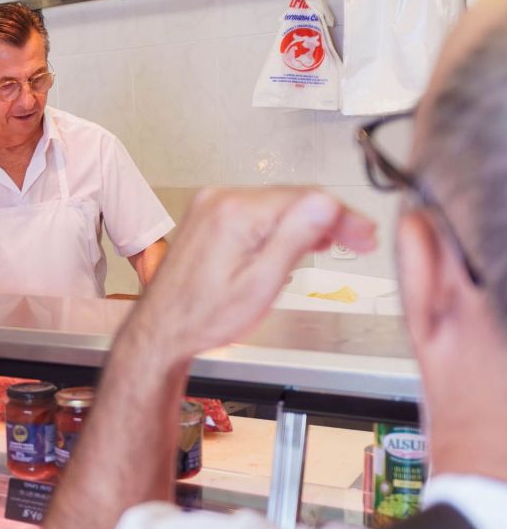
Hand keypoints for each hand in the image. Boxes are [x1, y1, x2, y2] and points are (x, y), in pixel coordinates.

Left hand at [131, 187, 376, 359]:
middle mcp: (220, 200)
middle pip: (292, 198)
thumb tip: (326, 204)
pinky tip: (298, 239)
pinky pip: (256, 212)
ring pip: (276, 204)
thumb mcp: (262, 284)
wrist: (163, 329)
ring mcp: (211, 206)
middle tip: (361, 241)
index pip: (307, 199)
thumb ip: (296, 239)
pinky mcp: (207, 216)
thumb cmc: (204, 317)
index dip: (344, 216)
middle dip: (330, 218)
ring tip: (336, 243)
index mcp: (235, 213)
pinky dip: (280, 224)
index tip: (365, 235)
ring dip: (307, 221)